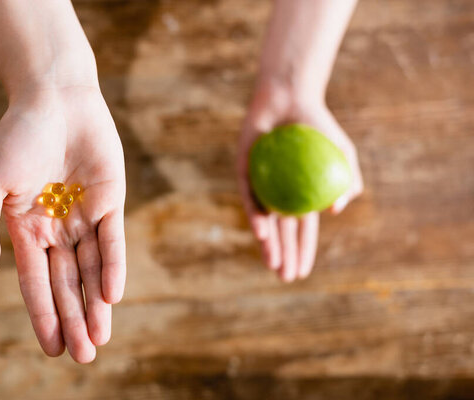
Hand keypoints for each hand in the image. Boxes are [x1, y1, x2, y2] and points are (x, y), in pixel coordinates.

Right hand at [0, 85, 125, 362]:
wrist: (55, 99)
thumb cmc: (18, 136)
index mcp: (27, 229)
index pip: (36, 282)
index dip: (43, 315)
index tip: (53, 348)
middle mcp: (58, 230)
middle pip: (67, 284)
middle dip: (73, 320)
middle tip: (82, 355)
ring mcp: (85, 218)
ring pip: (92, 270)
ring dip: (95, 305)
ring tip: (99, 339)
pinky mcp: (111, 202)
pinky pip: (113, 242)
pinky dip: (112, 268)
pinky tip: (111, 296)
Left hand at [237, 83, 362, 281]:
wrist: (291, 98)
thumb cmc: (318, 124)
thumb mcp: (342, 152)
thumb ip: (346, 179)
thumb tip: (337, 210)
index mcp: (300, 193)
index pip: (302, 230)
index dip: (302, 251)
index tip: (303, 273)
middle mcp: (278, 192)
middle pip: (281, 231)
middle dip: (284, 255)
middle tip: (286, 278)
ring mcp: (260, 183)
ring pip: (264, 219)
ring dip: (268, 243)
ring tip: (274, 264)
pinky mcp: (244, 170)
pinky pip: (249, 195)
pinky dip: (256, 213)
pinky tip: (262, 231)